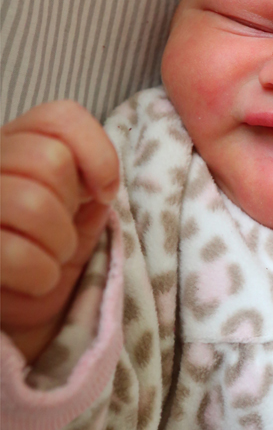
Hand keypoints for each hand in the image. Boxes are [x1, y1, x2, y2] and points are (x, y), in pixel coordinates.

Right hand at [1, 101, 118, 363]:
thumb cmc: (49, 253)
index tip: (104, 192)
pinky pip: (13, 252)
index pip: (61, 116)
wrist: (17, 313)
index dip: (96, 153)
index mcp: (16, 144)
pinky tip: (34, 281)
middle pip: (49, 160)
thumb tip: (99, 184)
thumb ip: (88, 182)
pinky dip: (40, 274)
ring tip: (50, 260)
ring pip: (31, 202)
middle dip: (70, 209)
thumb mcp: (78, 213)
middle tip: (61, 236)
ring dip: (57, 244)